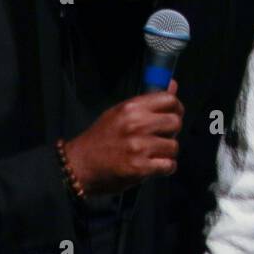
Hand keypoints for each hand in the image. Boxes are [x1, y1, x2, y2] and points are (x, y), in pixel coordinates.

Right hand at [62, 79, 183, 195]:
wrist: (78, 165)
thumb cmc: (100, 138)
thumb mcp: (119, 112)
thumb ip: (147, 101)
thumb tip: (173, 85)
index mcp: (131, 108)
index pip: (169, 99)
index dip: (176, 108)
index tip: (173, 115)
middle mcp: (136, 124)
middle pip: (175, 122)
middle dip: (172, 132)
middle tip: (161, 138)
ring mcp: (138, 146)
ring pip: (174, 146)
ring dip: (167, 152)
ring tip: (154, 154)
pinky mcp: (139, 167)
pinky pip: (168, 165)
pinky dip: (165, 168)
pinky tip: (154, 166)